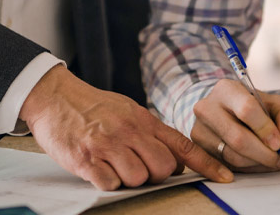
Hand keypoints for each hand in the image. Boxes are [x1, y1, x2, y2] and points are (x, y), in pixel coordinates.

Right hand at [20, 65, 232, 189]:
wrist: (54, 96)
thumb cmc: (93, 107)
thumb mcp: (128, 111)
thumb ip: (152, 133)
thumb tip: (177, 158)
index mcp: (143, 120)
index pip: (183, 145)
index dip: (207, 163)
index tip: (225, 178)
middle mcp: (129, 131)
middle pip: (162, 168)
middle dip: (155, 174)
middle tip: (137, 165)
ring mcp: (107, 146)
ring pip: (138, 178)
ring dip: (129, 179)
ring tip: (113, 164)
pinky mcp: (86, 160)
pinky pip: (110, 183)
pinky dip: (107, 182)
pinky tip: (99, 168)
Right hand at [189, 79, 279, 172]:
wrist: (225, 111)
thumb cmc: (252, 106)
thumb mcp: (274, 103)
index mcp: (227, 89)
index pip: (247, 109)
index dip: (265, 129)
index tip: (279, 143)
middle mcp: (207, 107)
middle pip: (237, 138)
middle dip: (263, 153)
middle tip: (279, 158)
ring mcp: (199, 128)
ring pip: (231, 155)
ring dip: (256, 163)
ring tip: (271, 160)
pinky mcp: (197, 147)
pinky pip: (220, 165)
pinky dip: (239, 169)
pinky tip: (248, 167)